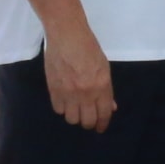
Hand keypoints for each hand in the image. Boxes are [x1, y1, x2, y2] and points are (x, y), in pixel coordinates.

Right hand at [43, 17, 114, 131]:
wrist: (67, 35)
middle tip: (88, 120)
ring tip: (75, 109)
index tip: (100, 128)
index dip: (102, 124)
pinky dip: (62, 108)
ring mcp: (69, 92)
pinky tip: (65, 101)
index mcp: (101, 86)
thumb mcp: (104, 67)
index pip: (103, 114)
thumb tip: (110, 107)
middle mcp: (86, 93)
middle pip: (87, 121)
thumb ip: (106, 90)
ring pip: (71, 119)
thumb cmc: (88, 47)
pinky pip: (58, 109)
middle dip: (89, 123)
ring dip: (74, 116)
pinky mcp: (54, 89)